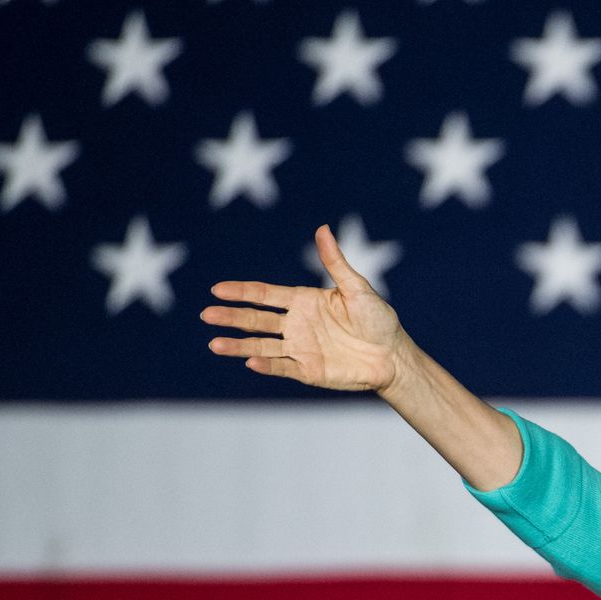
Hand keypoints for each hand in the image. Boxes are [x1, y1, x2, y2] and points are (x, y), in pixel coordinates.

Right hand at [203, 224, 410, 391]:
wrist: (394, 356)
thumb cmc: (378, 320)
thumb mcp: (357, 288)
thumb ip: (335, 263)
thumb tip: (322, 229)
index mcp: (304, 301)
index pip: (265, 295)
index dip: (242, 292)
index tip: (217, 289)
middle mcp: (296, 324)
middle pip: (257, 320)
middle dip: (231, 317)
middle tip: (206, 314)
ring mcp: (300, 348)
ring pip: (262, 346)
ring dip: (238, 345)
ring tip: (214, 344)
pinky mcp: (308, 370)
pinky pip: (282, 367)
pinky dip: (266, 365)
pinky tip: (250, 361)